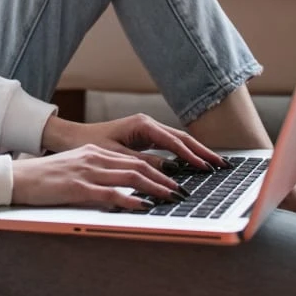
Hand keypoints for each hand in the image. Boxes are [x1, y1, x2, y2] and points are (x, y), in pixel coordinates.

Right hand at [10, 144, 185, 209]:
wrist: (17, 178)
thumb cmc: (44, 178)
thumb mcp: (74, 169)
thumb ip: (97, 174)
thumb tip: (120, 188)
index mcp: (94, 152)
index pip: (133, 159)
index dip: (158, 170)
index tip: (174, 181)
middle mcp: (94, 158)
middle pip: (137, 166)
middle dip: (164, 179)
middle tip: (182, 191)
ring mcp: (86, 172)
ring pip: (130, 177)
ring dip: (155, 188)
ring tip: (172, 198)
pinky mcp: (77, 187)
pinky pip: (110, 193)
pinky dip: (130, 199)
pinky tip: (143, 206)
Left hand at [42, 112, 230, 170]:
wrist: (73, 138)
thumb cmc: (90, 145)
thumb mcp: (117, 156)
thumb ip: (143, 163)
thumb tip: (170, 171)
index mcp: (142, 125)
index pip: (174, 142)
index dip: (191, 156)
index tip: (206, 168)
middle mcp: (148, 124)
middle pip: (182, 138)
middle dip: (203, 152)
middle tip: (222, 165)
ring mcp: (148, 130)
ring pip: (178, 141)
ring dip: (197, 153)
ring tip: (216, 165)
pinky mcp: (145, 137)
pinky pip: (170, 146)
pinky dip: (184, 155)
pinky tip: (196, 164)